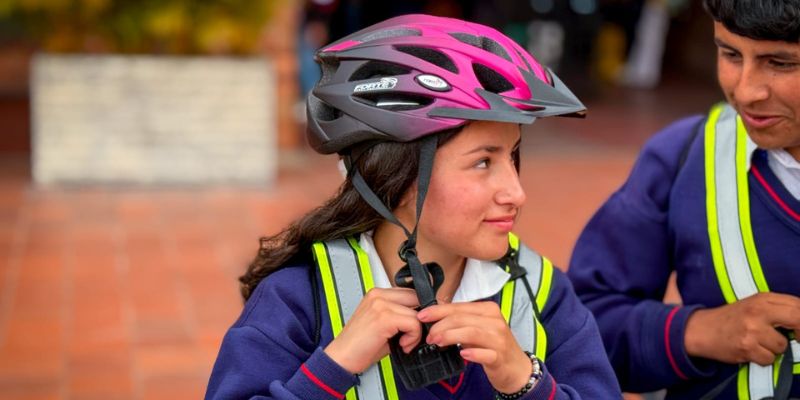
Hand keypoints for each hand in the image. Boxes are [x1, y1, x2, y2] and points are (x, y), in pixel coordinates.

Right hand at [324, 288, 421, 373]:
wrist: (341, 358)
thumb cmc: (360, 346)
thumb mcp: (383, 325)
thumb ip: (400, 315)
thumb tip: (423, 318)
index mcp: (377, 294)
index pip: (410, 292)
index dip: (420, 310)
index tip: (419, 325)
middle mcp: (379, 295)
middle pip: (417, 297)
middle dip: (422, 318)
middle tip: (414, 335)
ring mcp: (381, 305)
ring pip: (418, 313)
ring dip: (416, 332)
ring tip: (404, 343)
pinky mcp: (384, 317)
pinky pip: (414, 323)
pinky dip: (413, 337)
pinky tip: (402, 345)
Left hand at [418, 301, 532, 393]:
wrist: (516, 367)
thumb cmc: (493, 345)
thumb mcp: (477, 328)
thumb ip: (460, 321)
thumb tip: (434, 317)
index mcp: (488, 309)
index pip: (459, 307)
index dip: (438, 311)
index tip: (422, 316)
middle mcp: (495, 321)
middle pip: (461, 319)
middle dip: (440, 326)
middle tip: (429, 336)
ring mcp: (499, 338)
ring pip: (471, 333)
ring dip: (450, 337)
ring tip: (437, 343)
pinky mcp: (500, 356)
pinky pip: (485, 354)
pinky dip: (472, 353)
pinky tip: (462, 355)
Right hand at [684, 292, 799, 365]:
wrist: (701, 329)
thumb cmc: (731, 318)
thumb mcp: (754, 305)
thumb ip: (778, 308)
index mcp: (762, 299)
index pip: (798, 306)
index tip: (798, 329)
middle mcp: (758, 311)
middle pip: (798, 320)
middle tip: (794, 338)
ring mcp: (752, 329)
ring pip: (782, 346)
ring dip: (775, 350)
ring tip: (759, 344)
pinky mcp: (746, 346)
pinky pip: (769, 359)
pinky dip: (763, 359)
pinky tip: (752, 351)